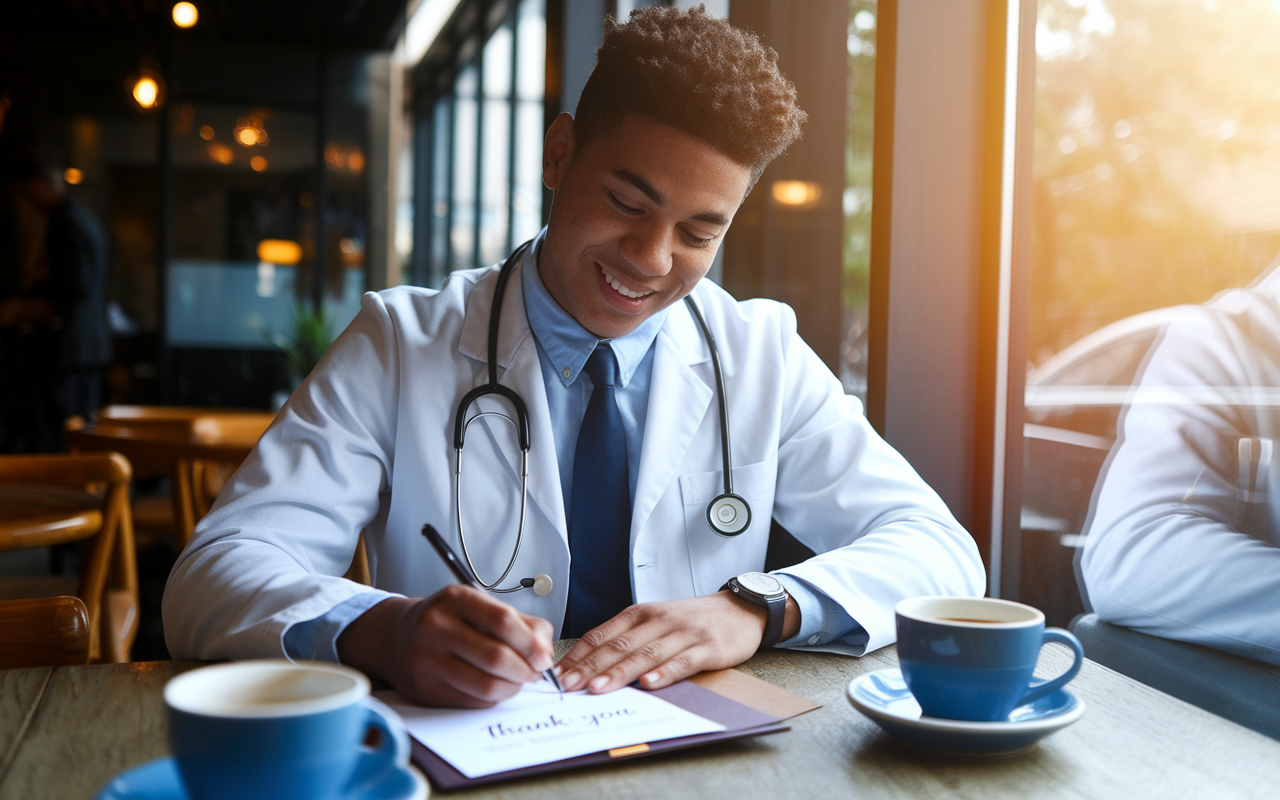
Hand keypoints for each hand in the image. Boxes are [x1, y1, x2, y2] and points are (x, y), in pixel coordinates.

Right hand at [336, 585, 554, 707]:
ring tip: (517, 681)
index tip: (544, 657)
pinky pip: (472, 701)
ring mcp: (426, 660)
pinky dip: (493, 698)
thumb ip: (519, 622)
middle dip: (525, 670)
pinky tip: (495, 687)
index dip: (531, 644)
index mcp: (455, 599)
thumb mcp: (479, 606)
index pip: (503, 621)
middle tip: (535, 673)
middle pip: (496, 657)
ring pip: (485, 684)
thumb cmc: (447, 620)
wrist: (396, 636)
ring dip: (512, 688)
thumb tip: (546, 650)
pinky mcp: (424, 689)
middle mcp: (436, 627)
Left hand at [555, 590, 800, 693]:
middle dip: (590, 667)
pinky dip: (665, 673)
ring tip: (598, 688)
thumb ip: (628, 640)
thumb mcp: (656, 621)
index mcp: (640, 614)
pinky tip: (649, 684)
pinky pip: (683, 661)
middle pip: (618, 645)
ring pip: (646, 654)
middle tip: (568, 686)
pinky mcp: (707, 648)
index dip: (578, 655)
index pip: (601, 634)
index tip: (558, 674)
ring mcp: (683, 633)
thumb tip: (589, 666)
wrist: (739, 610)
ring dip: (619, 672)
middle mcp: (658, 620)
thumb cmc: (692, 620)